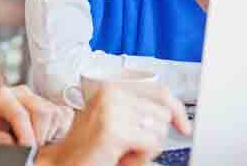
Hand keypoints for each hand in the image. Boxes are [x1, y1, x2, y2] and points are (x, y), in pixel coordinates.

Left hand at [0, 84, 72, 145]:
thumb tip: (15, 147)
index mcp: (2, 96)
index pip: (19, 114)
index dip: (26, 135)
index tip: (28, 150)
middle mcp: (23, 92)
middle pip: (42, 112)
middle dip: (40, 136)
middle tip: (32, 150)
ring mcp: (38, 96)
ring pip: (55, 114)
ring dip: (49, 133)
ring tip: (36, 141)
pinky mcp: (49, 101)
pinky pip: (64, 115)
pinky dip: (59, 129)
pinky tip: (46, 135)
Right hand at [37, 83, 189, 165]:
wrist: (63, 163)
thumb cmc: (89, 148)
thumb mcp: (116, 122)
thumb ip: (140, 113)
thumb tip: (175, 116)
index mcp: (111, 88)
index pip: (159, 90)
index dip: (177, 110)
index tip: (183, 126)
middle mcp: (111, 94)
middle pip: (162, 113)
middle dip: (152, 135)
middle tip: (127, 145)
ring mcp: (111, 111)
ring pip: (159, 130)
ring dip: (145, 147)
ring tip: (121, 150)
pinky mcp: (113, 131)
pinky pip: (150, 145)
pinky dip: (140, 157)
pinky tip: (120, 156)